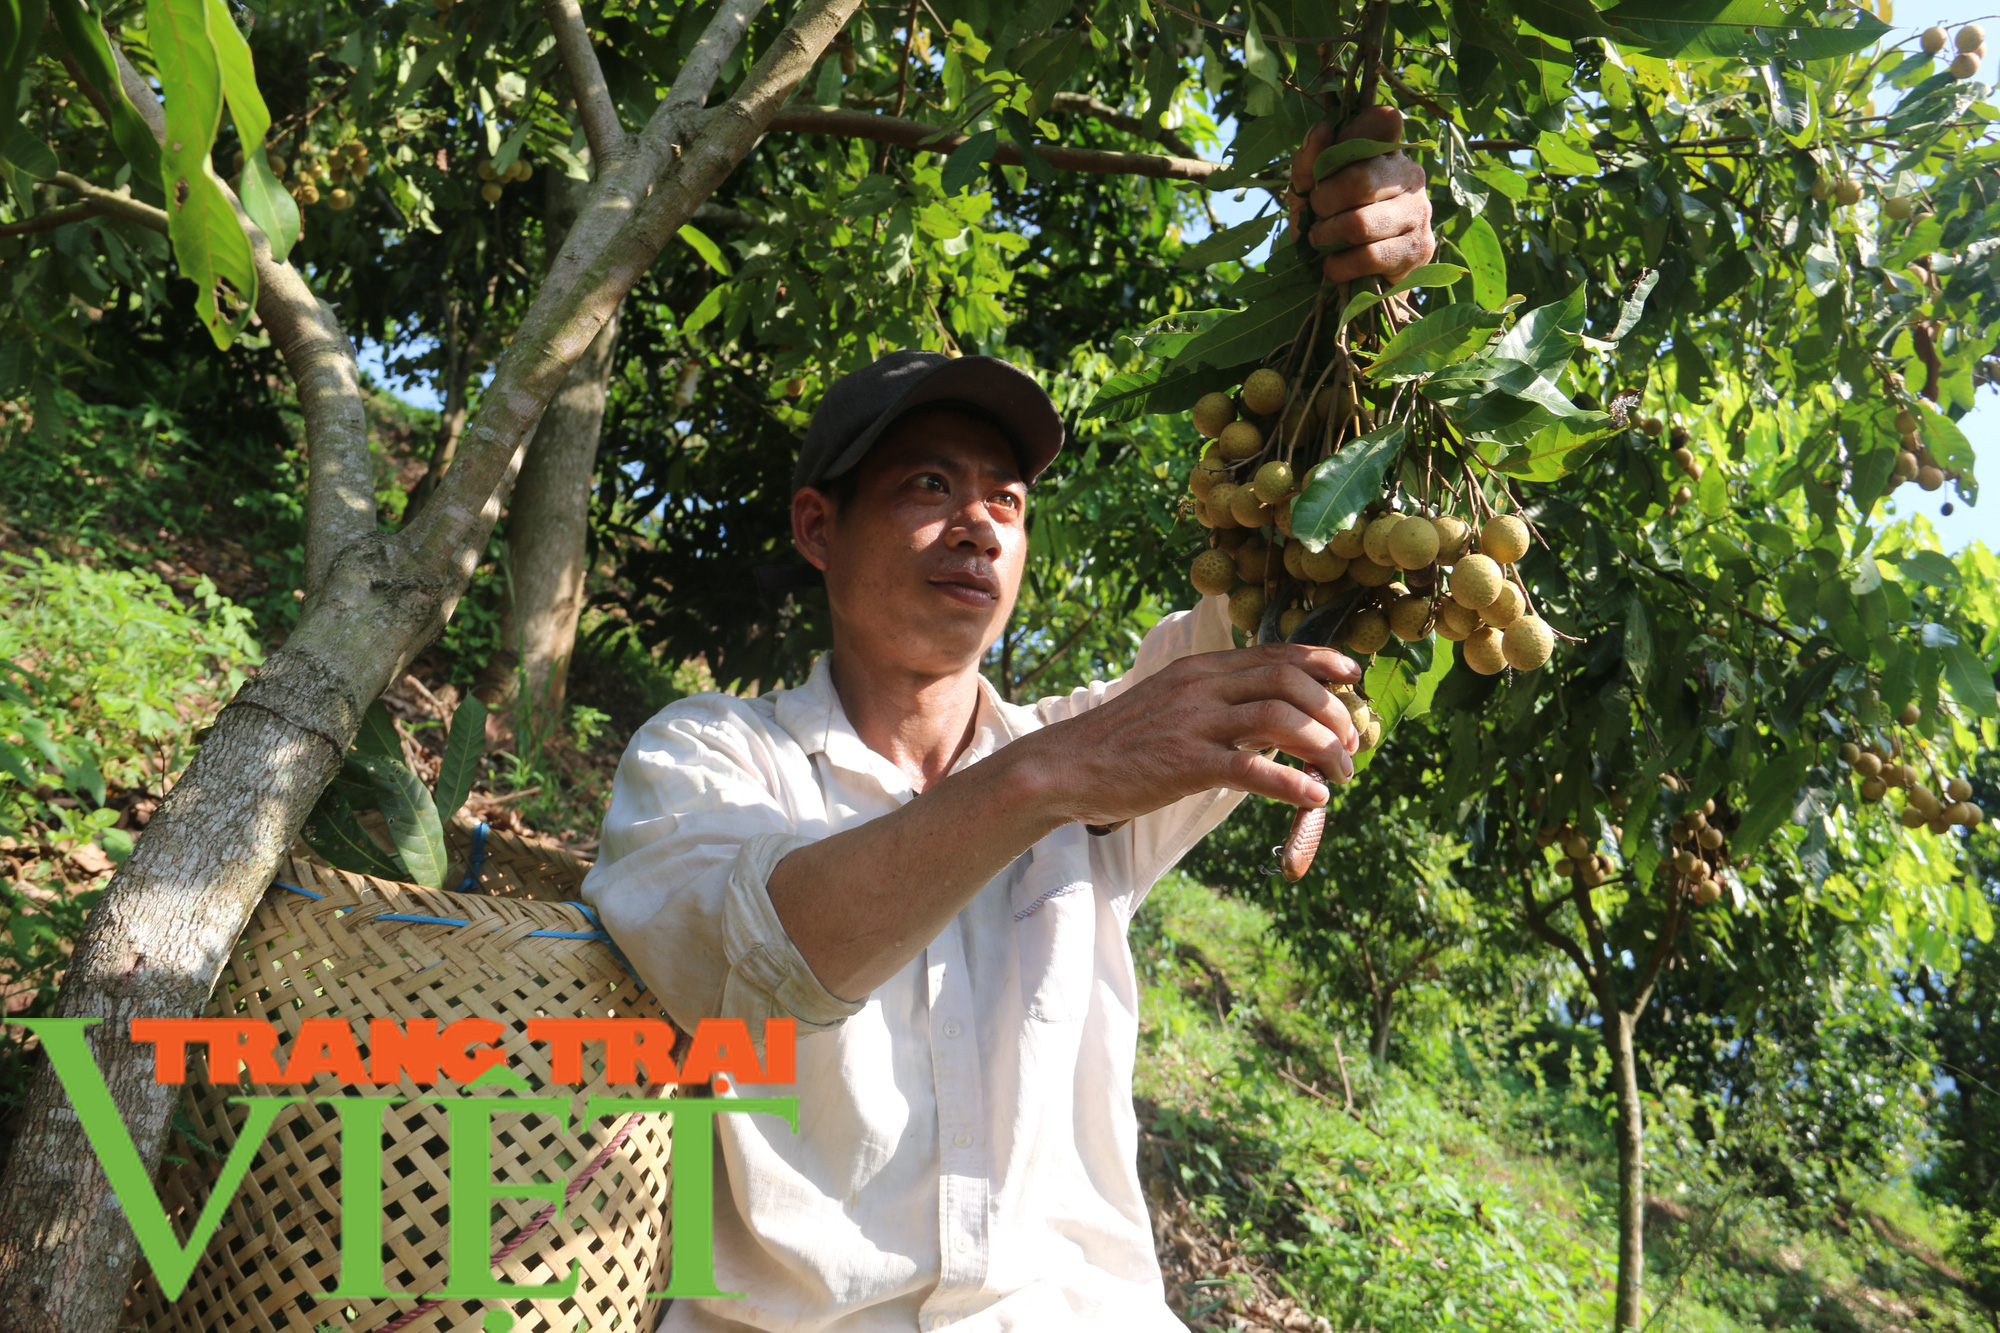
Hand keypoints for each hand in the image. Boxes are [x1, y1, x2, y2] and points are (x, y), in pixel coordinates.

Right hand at [1018, 641, 1365, 827]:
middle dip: (1333, 711)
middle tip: (1351, 743)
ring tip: (1340, 774)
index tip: (1353, 676)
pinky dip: (1293, 783)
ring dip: (1323, 747)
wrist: (1063, 766)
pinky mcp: (1185, 763)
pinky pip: (1253, 769)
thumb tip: (1276, 725)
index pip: (1275, 654)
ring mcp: (1194, 723)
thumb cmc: (1121, 744)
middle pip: (1288, 680)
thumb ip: (1221, 707)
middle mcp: (1202, 686)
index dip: (1323, 663)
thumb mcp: (1173, 707)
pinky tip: (1314, 798)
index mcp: (1200, 670)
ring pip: (1280, 719)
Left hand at [1286, 105, 1435, 283]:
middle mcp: (1410, 175)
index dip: (1349, 138)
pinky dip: (1340, 265)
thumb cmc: (1330, 225)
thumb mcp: (1309, 193)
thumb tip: (1321, 129)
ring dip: (1326, 237)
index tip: (1325, 167)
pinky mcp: (1419, 249)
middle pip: (1359, 179)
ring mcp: (1419, 212)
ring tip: (1321, 241)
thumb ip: (1309, 164)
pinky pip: (1370, 256)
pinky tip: (1334, 265)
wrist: (1352, 279)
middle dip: (1323, 202)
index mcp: (1388, 150)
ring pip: (1361, 223)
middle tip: (1316, 215)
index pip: (1382, 120)